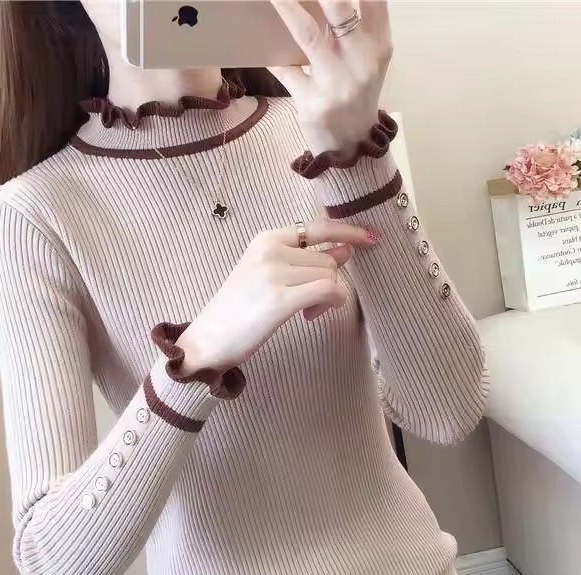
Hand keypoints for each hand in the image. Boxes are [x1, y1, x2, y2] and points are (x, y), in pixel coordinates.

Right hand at [177, 220, 375, 373]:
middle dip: (328, 282)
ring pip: (330, 276)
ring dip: (327, 297)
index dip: (349, 232)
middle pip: (327, 259)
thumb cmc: (238, 310)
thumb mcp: (267, 275)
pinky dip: (332, 303)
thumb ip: (304, 261)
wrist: (208, 340)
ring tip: (305, 312)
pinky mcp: (281, 299)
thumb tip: (345, 251)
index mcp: (266, 239)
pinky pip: (328, 291)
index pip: (318, 228)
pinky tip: (313, 314)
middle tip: (311, 305)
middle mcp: (271, 250)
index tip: (372, 239)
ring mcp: (275, 273)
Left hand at [270, 0, 392, 154]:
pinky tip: (262, 43)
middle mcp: (362, 61)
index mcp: (379, 45)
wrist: (352, 148)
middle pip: (339, 7)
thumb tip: (318, 3)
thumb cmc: (356, 96)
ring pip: (307, 34)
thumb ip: (351, 28)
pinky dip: (273, 54)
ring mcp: (338, 83)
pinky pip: (286, 70)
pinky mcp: (314, 103)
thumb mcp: (365, 61)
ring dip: (286, 7)